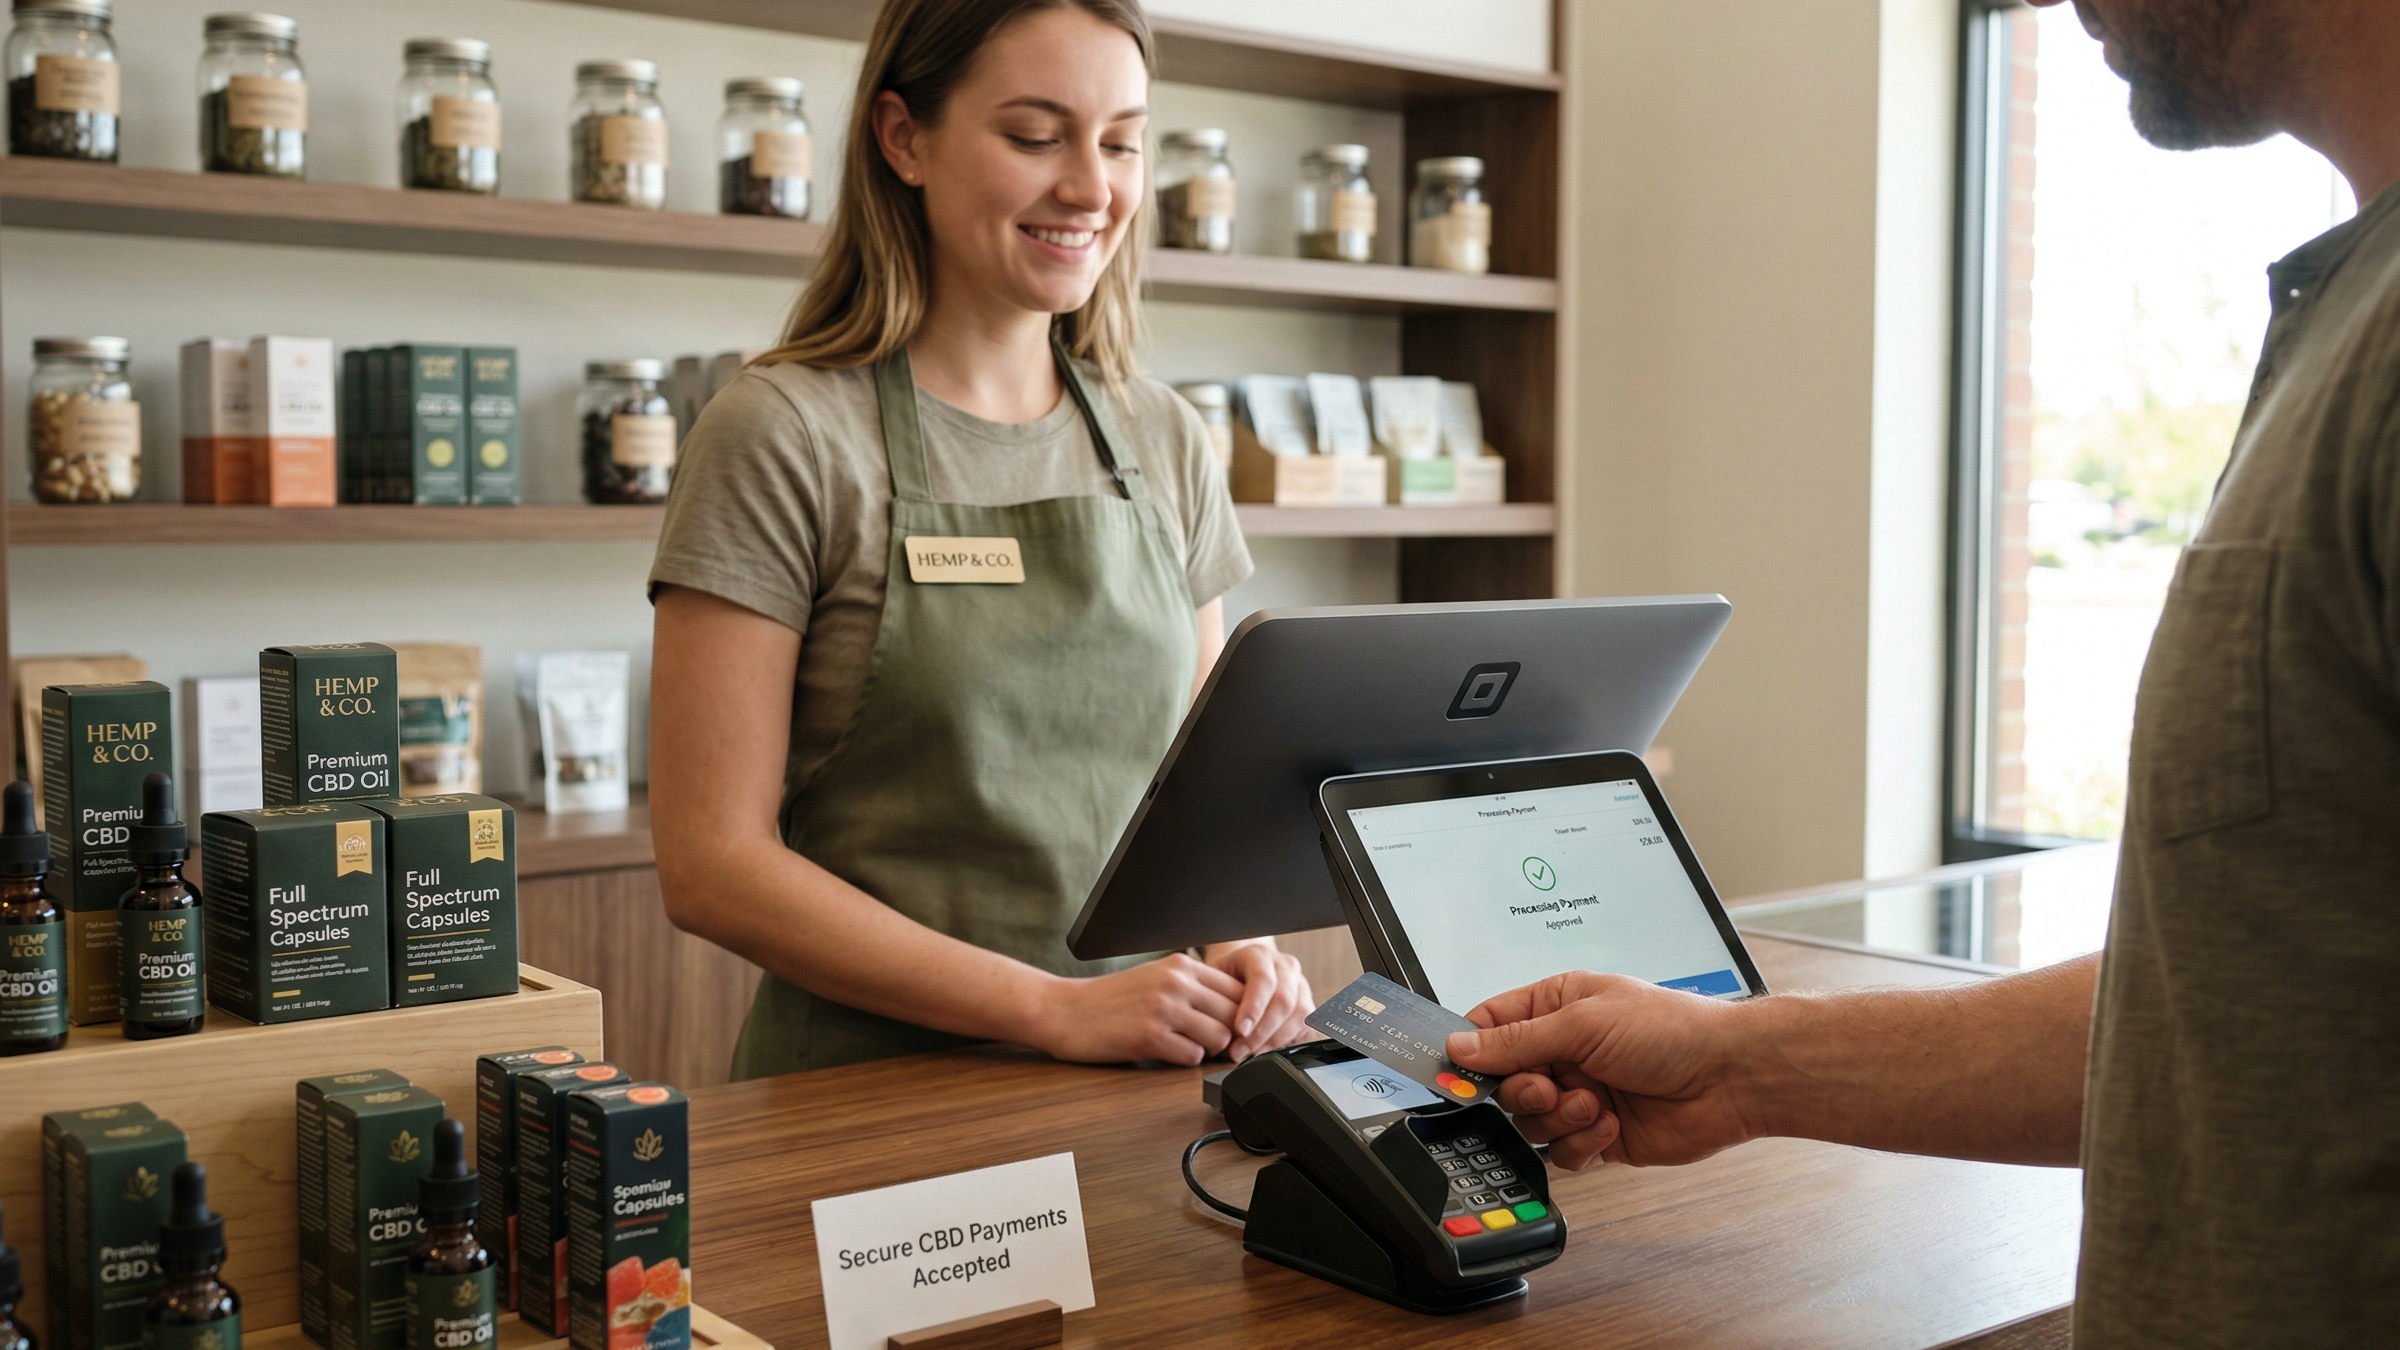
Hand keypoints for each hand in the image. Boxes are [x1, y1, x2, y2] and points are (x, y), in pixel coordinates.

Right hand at [1034, 953, 1247, 1065]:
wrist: (1065, 1010)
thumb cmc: (1111, 998)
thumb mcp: (1155, 977)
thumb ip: (1192, 986)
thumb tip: (1237, 1008)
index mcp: (1180, 966)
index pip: (1237, 990)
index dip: (1239, 1013)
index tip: (1229, 1026)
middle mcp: (1176, 983)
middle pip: (1234, 1016)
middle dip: (1227, 1034)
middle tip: (1209, 1042)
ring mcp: (1164, 1010)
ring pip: (1219, 1038)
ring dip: (1206, 1048)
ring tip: (1184, 1045)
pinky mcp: (1150, 1037)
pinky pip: (1193, 1057)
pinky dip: (1185, 1060)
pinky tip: (1166, 1052)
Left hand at [1203, 940, 1314, 1060]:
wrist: (1239, 971)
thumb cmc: (1222, 979)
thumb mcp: (1212, 982)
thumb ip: (1216, 1001)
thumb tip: (1218, 1035)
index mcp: (1259, 955)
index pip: (1263, 979)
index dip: (1253, 1008)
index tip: (1239, 1031)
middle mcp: (1284, 966)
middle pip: (1284, 1000)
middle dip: (1262, 1032)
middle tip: (1239, 1052)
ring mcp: (1300, 983)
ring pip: (1299, 1014)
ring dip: (1275, 1040)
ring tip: (1251, 1055)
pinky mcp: (1307, 1003)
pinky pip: (1305, 1026)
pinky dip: (1287, 1042)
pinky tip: (1266, 1051)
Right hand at [1446, 972, 1760, 1170]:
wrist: (1730, 1078)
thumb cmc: (1671, 1030)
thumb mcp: (1583, 1022)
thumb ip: (1516, 1040)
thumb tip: (1461, 1047)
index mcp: (1555, 1007)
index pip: (1490, 1028)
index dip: (1471, 1052)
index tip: (1460, 1073)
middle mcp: (1564, 1051)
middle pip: (1505, 1083)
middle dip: (1524, 1090)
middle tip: (1550, 1085)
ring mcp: (1580, 1093)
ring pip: (1531, 1121)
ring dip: (1559, 1117)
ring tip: (1596, 1103)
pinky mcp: (1598, 1134)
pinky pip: (1562, 1152)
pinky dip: (1581, 1143)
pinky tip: (1611, 1126)